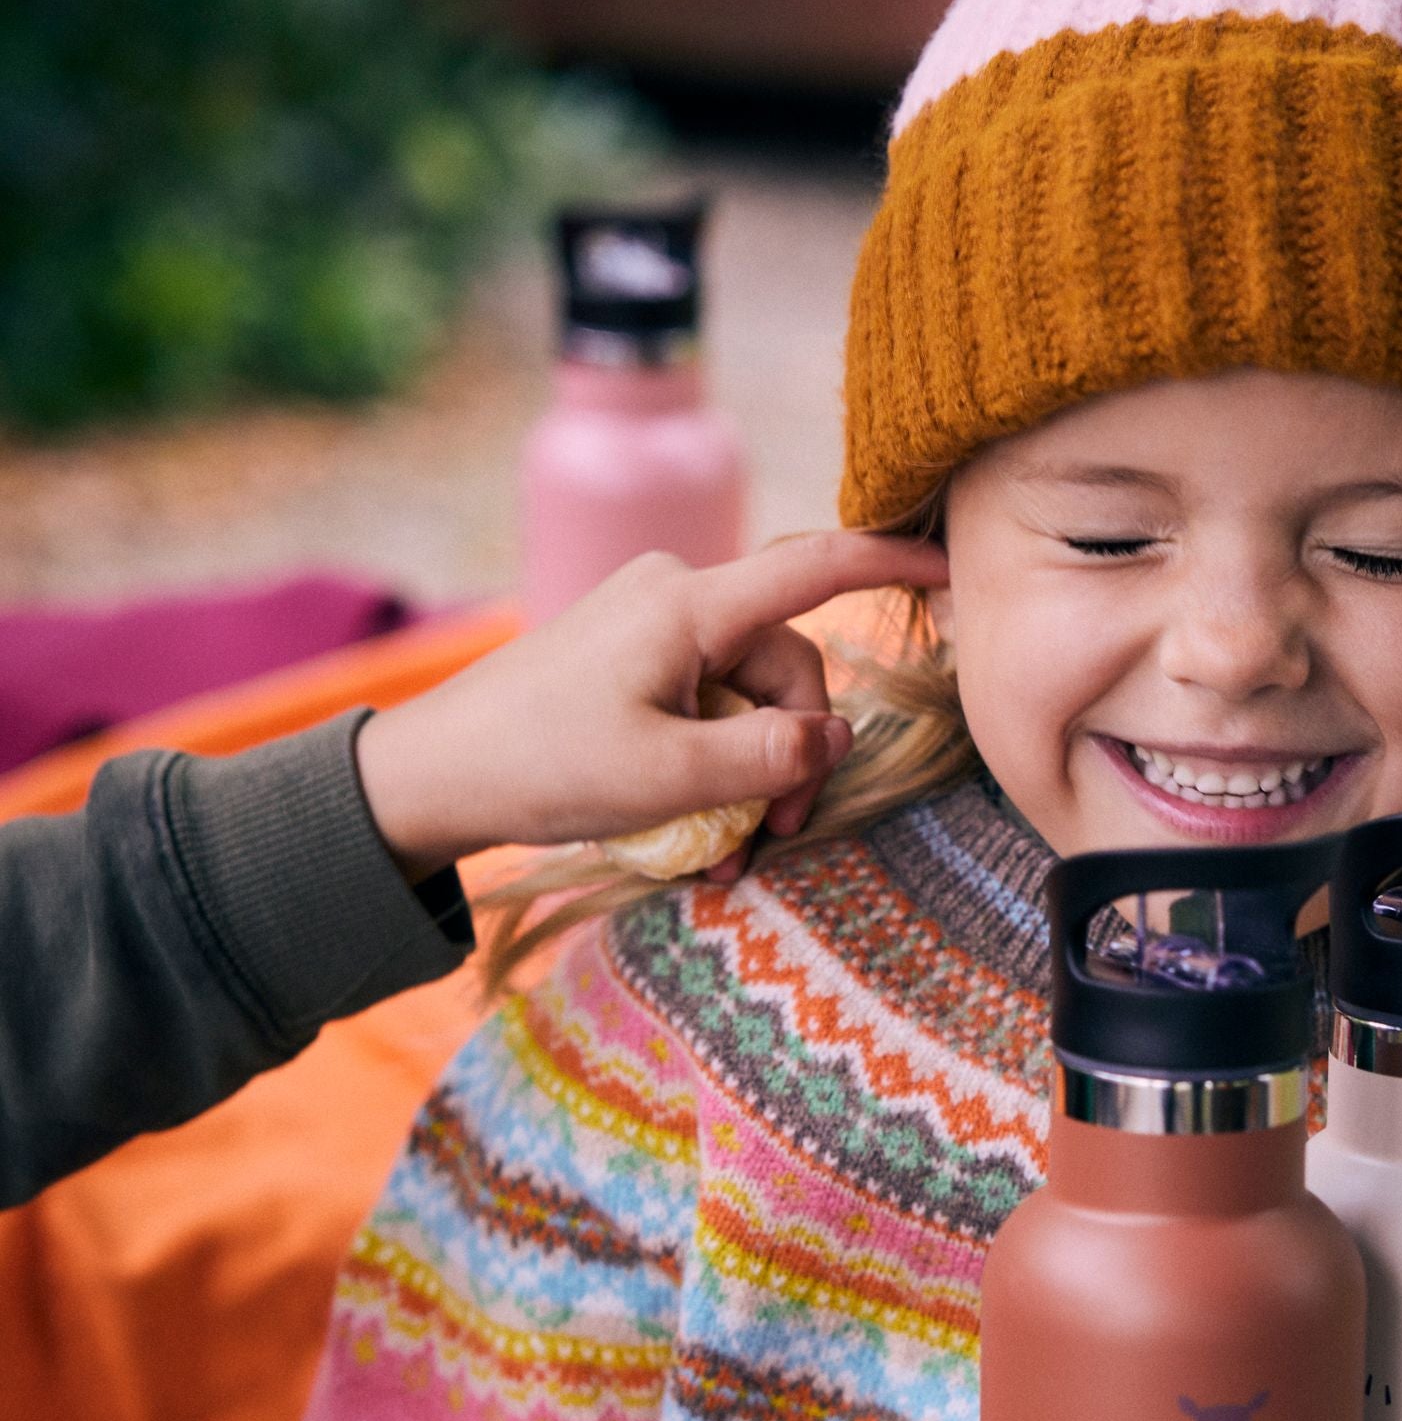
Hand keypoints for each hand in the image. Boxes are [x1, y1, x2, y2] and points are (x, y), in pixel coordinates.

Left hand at [353, 533, 948, 879]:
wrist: (430, 776)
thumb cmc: (542, 766)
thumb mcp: (670, 777)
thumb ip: (768, 756)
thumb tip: (836, 736)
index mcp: (689, 604)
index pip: (815, 566)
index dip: (892, 566)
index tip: (953, 567)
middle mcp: (675, 596)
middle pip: (785, 666)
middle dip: (790, 754)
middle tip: (764, 841)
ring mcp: (649, 626)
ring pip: (746, 697)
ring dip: (749, 776)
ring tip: (719, 854)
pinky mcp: (630, 658)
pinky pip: (703, 704)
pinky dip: (710, 763)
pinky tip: (692, 827)